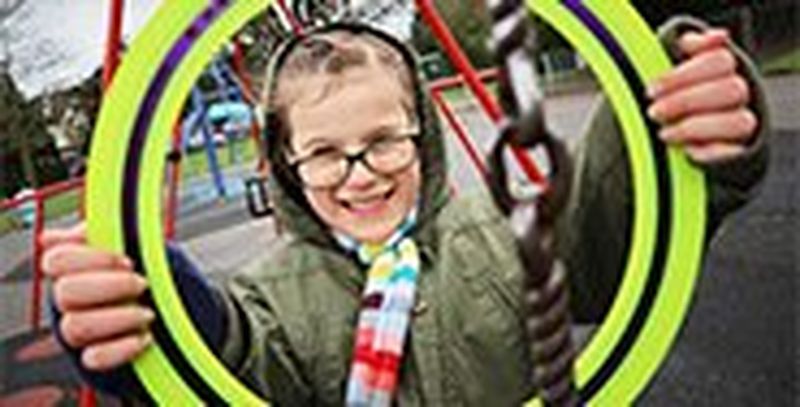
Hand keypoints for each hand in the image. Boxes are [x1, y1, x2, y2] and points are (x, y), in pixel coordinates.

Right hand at [41, 223, 153, 370]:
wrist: (177, 312)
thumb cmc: (152, 274)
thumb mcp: (138, 245)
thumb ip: (114, 230)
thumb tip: (95, 218)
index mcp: (74, 268)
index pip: (56, 260)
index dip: (92, 259)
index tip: (127, 260)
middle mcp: (69, 300)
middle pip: (65, 293)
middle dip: (109, 286)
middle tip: (141, 284)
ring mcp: (78, 329)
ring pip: (75, 327)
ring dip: (118, 317)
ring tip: (148, 313)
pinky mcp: (92, 358)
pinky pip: (94, 359)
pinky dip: (122, 348)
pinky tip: (145, 337)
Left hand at [647, 28, 758, 163]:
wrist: (682, 132)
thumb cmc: (673, 92)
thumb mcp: (673, 66)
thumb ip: (686, 48)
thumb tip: (702, 39)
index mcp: (724, 66)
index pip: (720, 60)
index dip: (684, 75)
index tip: (652, 90)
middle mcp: (740, 92)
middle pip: (732, 89)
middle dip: (686, 101)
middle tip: (654, 112)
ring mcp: (742, 122)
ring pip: (739, 121)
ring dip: (696, 127)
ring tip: (664, 133)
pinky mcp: (739, 151)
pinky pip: (733, 152)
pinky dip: (708, 152)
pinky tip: (685, 150)